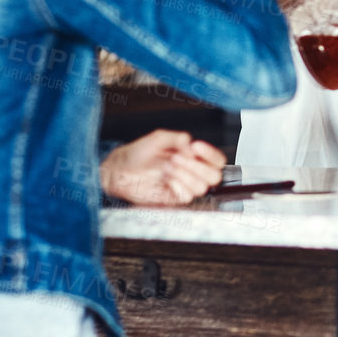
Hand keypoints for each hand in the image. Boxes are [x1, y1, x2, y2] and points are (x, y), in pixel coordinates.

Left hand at [101, 130, 224, 205]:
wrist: (121, 170)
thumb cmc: (138, 153)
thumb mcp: (159, 138)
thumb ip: (178, 138)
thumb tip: (191, 145)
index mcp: (194, 157)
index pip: (216, 160)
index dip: (210, 154)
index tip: (195, 146)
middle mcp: (192, 172)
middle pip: (215, 176)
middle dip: (197, 166)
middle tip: (178, 158)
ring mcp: (185, 186)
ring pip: (202, 186)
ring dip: (185, 174)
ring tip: (167, 166)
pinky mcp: (175, 198)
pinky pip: (187, 195)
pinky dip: (178, 184)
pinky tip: (166, 178)